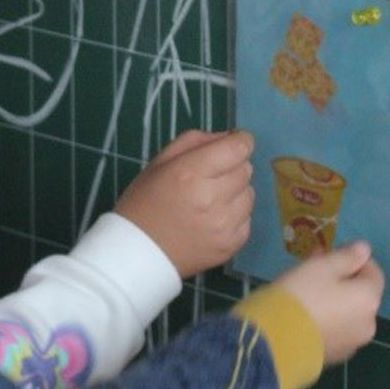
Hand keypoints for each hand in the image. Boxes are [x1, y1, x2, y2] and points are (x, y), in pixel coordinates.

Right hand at [114, 129, 254, 277]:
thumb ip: (194, 141)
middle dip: (232, 168)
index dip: (239, 142)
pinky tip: (212, 219)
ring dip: (235, 192)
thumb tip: (228, 137)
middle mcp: (212, 197)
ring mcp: (224, 224)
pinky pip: (248, 219)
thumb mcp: (159, 162)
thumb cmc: (145, 202)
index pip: (239, 148)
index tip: (232, 145)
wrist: (139, 252)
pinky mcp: (231, 245)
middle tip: (209, 178)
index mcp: (191, 172)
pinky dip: (235, 215)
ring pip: (250, 193)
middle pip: (246, 169)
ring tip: (210, 200)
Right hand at [273, 241, 383, 365]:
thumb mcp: (322, 266)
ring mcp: (354, 343)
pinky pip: (337, 331)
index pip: (374, 272)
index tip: (331, 254)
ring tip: (308, 295)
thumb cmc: (302, 294)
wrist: (279, 340)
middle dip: (343, 280)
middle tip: (315, 271)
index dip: (355, 259)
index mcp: (369, 298)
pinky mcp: (337, 356)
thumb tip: (364, 249)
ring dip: (336, 301)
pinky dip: (328, 321)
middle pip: (361, 294)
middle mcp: (369, 322)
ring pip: (349, 314)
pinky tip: (307, 317)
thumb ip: (347, 256)